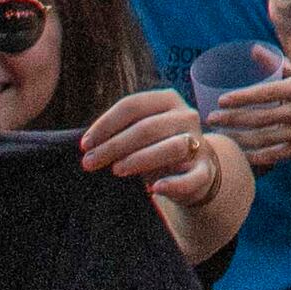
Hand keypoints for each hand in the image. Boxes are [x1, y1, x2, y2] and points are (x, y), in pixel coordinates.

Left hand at [78, 85, 229, 205]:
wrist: (192, 169)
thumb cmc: (156, 146)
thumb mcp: (141, 131)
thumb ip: (120, 132)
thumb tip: (88, 144)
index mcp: (168, 100)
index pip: (133, 105)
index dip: (105, 124)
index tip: (85, 144)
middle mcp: (186, 116)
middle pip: (147, 127)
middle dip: (114, 145)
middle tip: (90, 162)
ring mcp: (198, 142)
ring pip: (171, 147)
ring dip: (140, 159)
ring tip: (116, 170)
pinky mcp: (205, 170)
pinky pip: (191, 178)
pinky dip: (173, 184)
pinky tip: (154, 189)